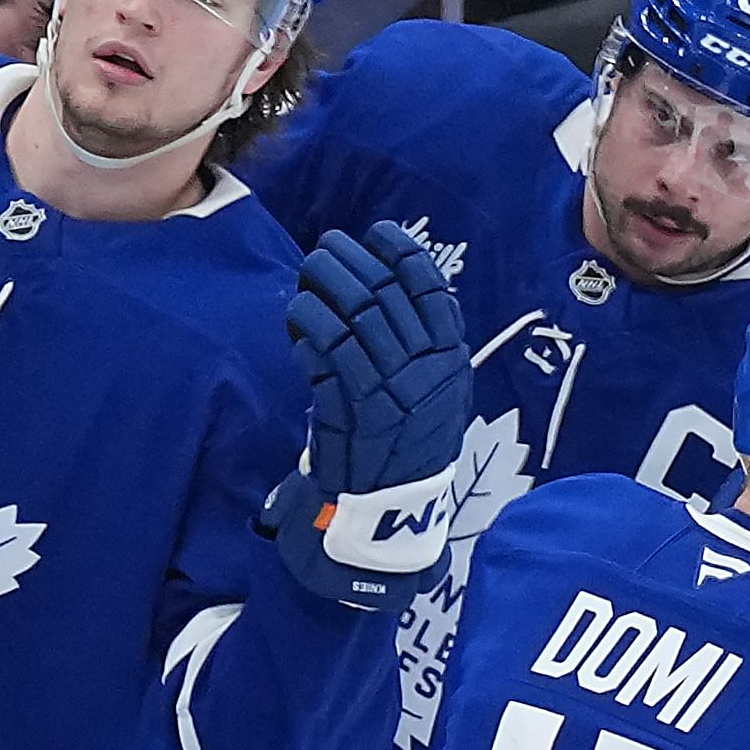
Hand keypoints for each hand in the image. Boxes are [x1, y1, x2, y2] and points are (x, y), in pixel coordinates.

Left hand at [268, 221, 470, 612]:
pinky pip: (329, 350)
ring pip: (356, 314)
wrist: (389, 516)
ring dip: (326, 284)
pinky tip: (298, 314)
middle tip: (328, 249)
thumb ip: (417, 346)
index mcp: (451, 364)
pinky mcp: (355, 410)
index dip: (403, 255)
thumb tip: (383, 283)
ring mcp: (394, 391)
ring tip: (309, 272)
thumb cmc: (402, 448)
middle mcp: (428, 374)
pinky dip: (310, 324)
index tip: (377, 233)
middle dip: (353, 261)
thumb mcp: (428, 395)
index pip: (432, 292)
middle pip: (387, 294)